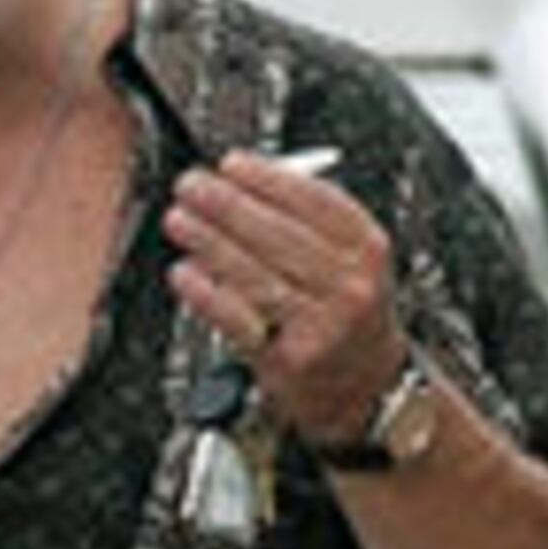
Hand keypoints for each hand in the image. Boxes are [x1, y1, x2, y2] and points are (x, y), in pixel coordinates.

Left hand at [161, 147, 397, 447]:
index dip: (268, 179)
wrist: (365, 384)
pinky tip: (184, 272)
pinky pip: (240, 319)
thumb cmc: (346, 312)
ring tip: (180, 220)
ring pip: (256, 274)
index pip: (316, 201)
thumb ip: (307, 218)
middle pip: (280, 234)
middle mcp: (351, 286)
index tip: (230, 164)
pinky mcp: (291, 358)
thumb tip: (240, 183)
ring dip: (210, 242)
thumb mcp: (351, 258)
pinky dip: (207, 294)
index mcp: (367, 249)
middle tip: (192, 186)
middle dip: (227, 205)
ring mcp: (323, 324)